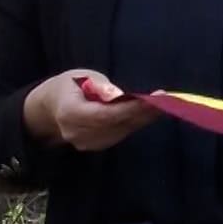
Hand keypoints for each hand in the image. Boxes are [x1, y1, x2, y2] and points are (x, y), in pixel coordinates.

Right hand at [22, 70, 157, 151]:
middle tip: (170, 99)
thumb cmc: (70, 86)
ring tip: (167, 102)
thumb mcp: (81, 77)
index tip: (153, 98)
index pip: (105, 114)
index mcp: (70, 113)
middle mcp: (78, 133)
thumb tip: (117, 95)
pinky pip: (122, 133)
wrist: (51, 109)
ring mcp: (87, 143)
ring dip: (146, 117)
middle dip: (145, 112)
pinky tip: (153, 111)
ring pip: (123, 130)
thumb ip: (100, 86)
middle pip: (118, 124)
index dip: (131, 108)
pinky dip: (138, 121)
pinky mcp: (97, 145)